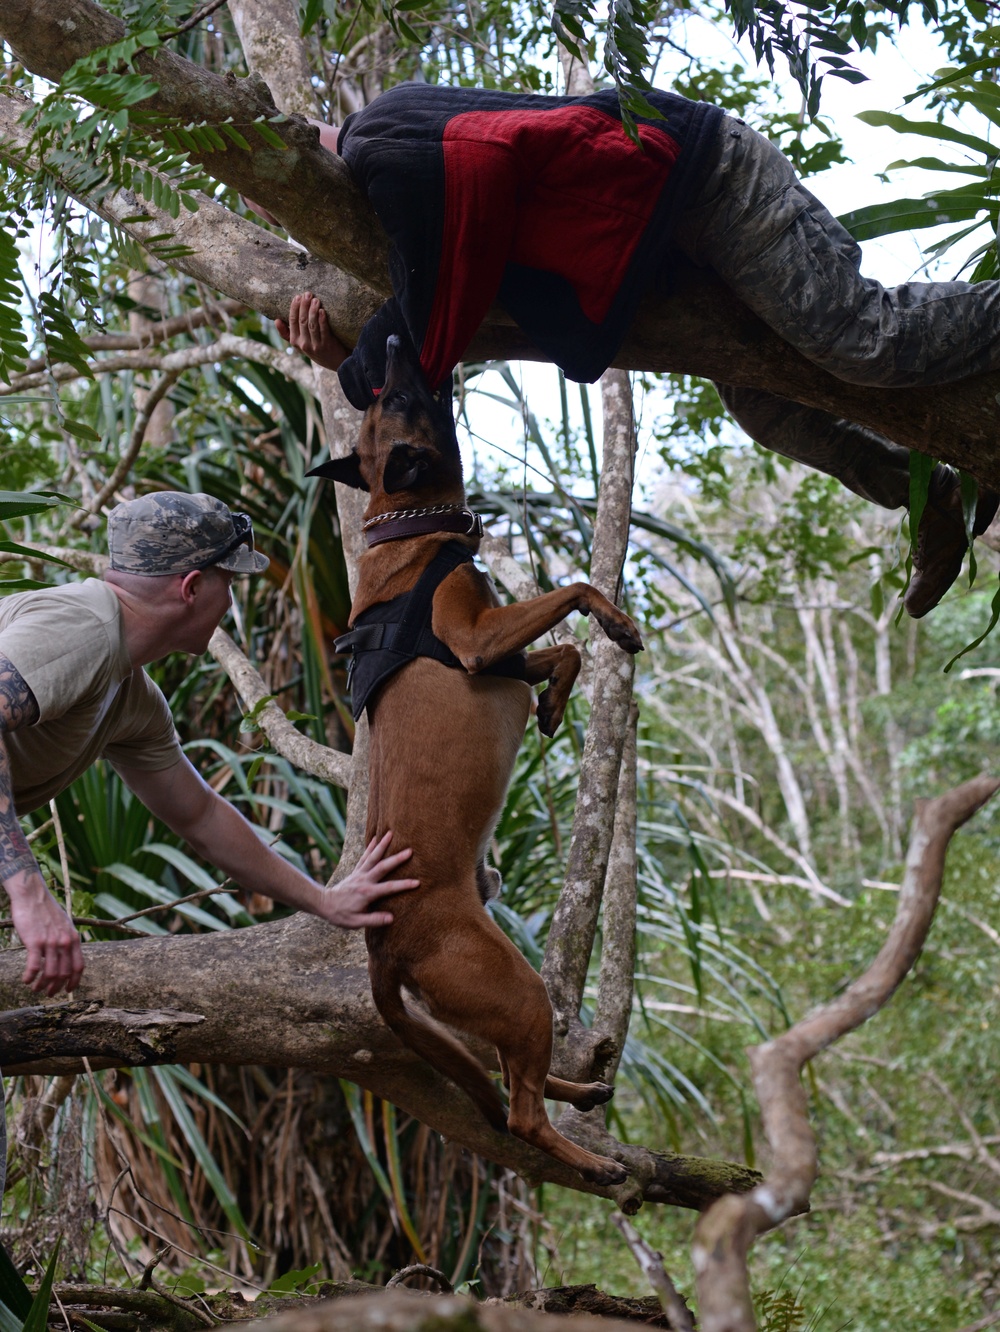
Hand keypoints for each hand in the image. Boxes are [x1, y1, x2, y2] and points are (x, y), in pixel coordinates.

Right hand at [5, 870, 83, 995]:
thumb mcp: (64, 924)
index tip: (68, 990)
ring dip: (41, 985)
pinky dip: (29, 977)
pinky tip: (25, 980)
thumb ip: (67, 940)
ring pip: (50, 973)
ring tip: (35, 988)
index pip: (79, 966)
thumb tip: (66, 956)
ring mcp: (51, 942)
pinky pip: (34, 967)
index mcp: (74, 938)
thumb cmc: (46, 910)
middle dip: (56, 987)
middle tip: (47, 993)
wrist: (32, 895)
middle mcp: (65, 942)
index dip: (74, 982)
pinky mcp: (35, 942)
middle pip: (64, 973)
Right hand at [275, 291, 348, 371]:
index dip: (294, 308)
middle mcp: (303, 344)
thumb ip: (287, 333)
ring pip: (312, 324)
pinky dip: (322, 320)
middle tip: (308, 294)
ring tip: (316, 299)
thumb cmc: (315, 348)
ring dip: (313, 310)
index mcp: (295, 341)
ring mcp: (315, 345)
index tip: (297, 296)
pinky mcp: (327, 345)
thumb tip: (276, 320)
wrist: (334, 362)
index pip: (292, 321)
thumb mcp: (299, 343)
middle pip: (302, 321)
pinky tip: (322, 311)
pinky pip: (324, 330)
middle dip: (304, 306)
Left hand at [319, 832, 418, 928]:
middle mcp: (364, 880)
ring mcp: (359, 874)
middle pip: (383, 867)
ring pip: (373, 857)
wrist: (323, 904)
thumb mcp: (356, 922)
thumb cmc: (340, 915)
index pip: (389, 888)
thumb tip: (391, 918)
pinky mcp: (355, 871)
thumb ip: (374, 920)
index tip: (417, 882)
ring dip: (382, 845)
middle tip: (409, 851)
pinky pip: (364, 857)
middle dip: (396, 859)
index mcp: (367, 893)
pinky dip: (370, 847)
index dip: (404, 885)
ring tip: (391, 833)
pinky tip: (375, 838)